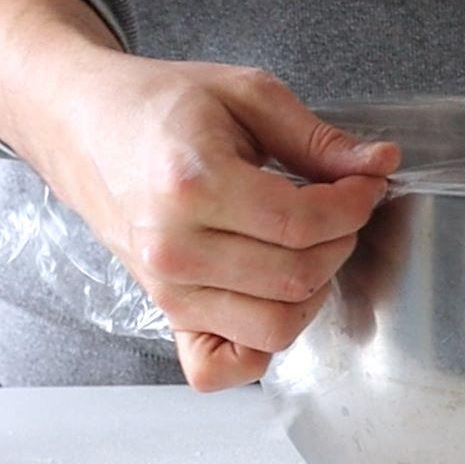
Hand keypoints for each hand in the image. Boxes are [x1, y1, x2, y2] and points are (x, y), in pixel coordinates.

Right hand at [0, 0, 399, 388]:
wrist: (83, 124)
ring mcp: (166, 289)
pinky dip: (258, 350)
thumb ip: (319, 139)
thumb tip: (381, 164)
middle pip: (297, 278)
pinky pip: (220, 367)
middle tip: (340, 209)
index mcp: (194, 184)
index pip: (304, 224)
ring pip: (275, 327)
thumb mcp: (247, 95)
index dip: (355, 206)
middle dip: (341, 242)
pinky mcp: (164, 313)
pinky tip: (272, 298)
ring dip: (313, 290)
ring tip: (309, 245)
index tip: (366, 184)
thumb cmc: (162, 105)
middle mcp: (174, 248)